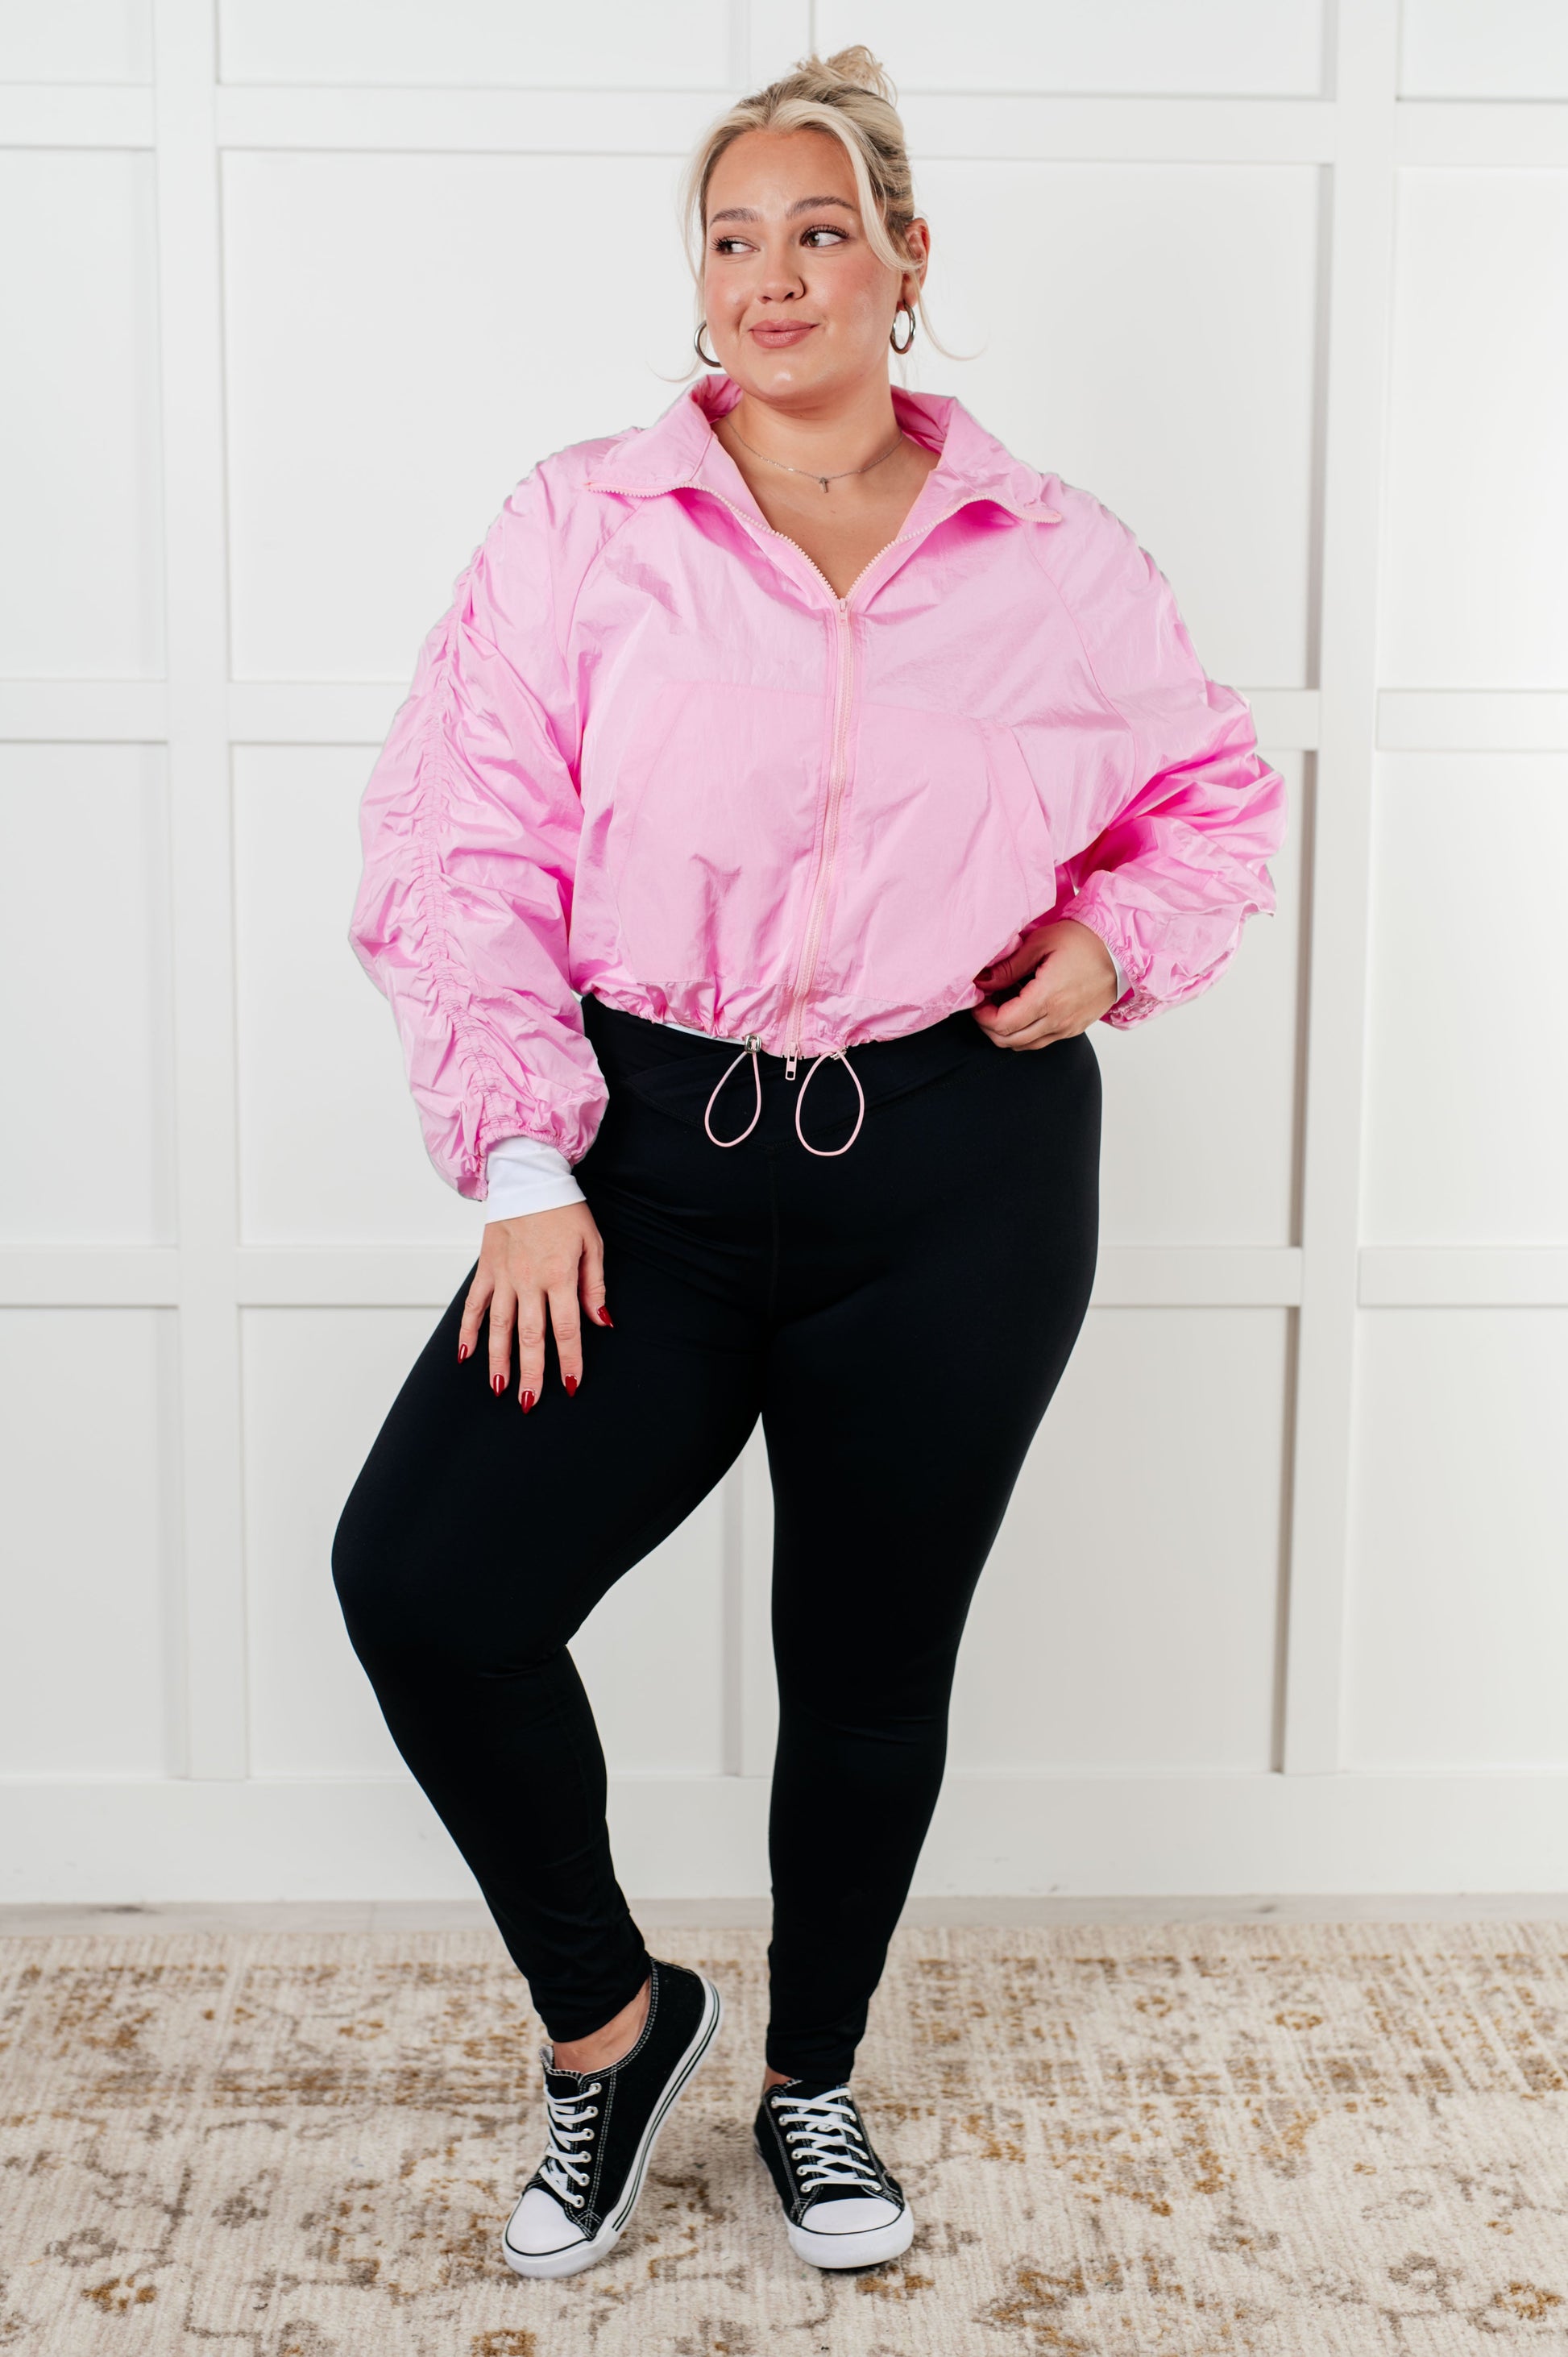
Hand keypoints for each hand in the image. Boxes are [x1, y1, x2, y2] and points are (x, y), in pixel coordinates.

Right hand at [458, 1201, 609, 1408]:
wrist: (528, 1176)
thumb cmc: (565, 1209)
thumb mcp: (592, 1243)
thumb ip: (595, 1286)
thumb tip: (602, 1322)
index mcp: (560, 1274)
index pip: (566, 1328)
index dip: (569, 1360)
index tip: (570, 1385)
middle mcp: (529, 1279)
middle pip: (529, 1336)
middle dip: (530, 1373)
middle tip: (529, 1403)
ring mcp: (503, 1275)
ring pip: (499, 1327)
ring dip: (498, 1360)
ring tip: (500, 1389)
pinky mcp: (485, 1268)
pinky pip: (474, 1304)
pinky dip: (468, 1330)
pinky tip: (465, 1355)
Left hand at [971, 918, 1118, 1050]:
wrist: (1122, 950)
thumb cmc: (1084, 941)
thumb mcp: (1041, 943)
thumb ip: (1008, 967)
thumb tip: (982, 981)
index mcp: (1047, 998)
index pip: (1002, 1024)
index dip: (982, 1016)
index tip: (978, 1001)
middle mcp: (1058, 1020)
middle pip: (1009, 1041)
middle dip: (989, 1026)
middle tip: (985, 1005)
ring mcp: (1068, 1027)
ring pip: (1024, 1045)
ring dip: (1007, 1031)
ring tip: (1005, 1005)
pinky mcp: (1075, 1028)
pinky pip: (1042, 1040)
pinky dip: (1025, 1032)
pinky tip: (1025, 1009)